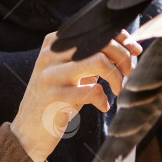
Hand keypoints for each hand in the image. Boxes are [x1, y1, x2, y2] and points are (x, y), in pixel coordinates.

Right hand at [11, 30, 141, 161]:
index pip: (95, 29)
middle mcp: (51, 55)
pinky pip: (93, 90)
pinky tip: (103, 106)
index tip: (134, 50)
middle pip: (101, 43)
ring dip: (117, 77)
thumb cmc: (57, 99)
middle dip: (123, 57)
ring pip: (99, 61)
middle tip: (129, 73)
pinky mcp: (54, 97)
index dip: (121, 37)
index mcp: (55, 43)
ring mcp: (51, 75)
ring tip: (118, 90)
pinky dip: (104, 99)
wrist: (27, 132)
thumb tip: (129, 46)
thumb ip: (92, 56)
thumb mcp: (71, 72)